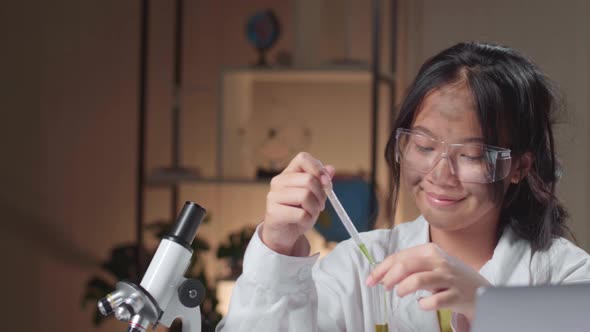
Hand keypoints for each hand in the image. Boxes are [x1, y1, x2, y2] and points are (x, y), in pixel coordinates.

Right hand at [261, 152, 334, 255]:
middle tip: (320, 205)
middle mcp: (278, 182)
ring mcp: (273, 196)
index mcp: (287, 174)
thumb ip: (321, 182)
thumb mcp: (313, 196)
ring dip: (314, 208)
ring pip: (305, 196)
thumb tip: (331, 168)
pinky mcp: (273, 212)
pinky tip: (303, 222)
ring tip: (310, 213)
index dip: (318, 168)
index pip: (303, 158)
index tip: (326, 182)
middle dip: (321, 194)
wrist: (283, 235)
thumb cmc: (298, 212)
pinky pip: (301, 214)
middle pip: (308, 179)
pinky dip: (308, 220)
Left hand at [365, 243, 490, 320]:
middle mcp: (439, 261)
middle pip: (406, 265)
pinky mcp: (457, 295)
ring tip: (400, 293)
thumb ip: (410, 266)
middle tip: (385, 287)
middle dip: (389, 277)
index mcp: (430, 250)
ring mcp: (449, 278)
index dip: (381, 269)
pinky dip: (424, 304)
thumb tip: (384, 273)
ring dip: (403, 288)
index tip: (371, 280)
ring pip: (418, 280)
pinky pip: (434, 301)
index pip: (399, 256)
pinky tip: (422, 304)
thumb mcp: (431, 265)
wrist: (481, 291)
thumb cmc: (450, 277)